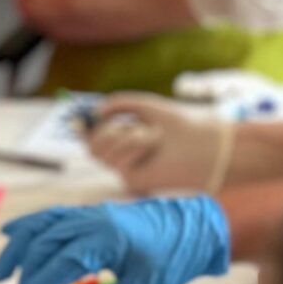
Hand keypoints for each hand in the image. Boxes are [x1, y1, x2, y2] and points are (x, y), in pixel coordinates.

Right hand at [0, 195, 229, 283]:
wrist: (197, 227)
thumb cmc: (174, 258)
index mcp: (105, 239)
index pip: (57, 265)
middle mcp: (92, 221)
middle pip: (43, 245)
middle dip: (23, 276)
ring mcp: (90, 214)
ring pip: (42, 227)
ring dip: (18, 250)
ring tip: (0, 274)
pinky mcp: (92, 214)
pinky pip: (52, 216)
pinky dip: (29, 226)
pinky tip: (11, 233)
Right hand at [88, 93, 232, 195]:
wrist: (203, 146)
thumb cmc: (180, 126)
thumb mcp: (147, 106)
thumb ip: (120, 103)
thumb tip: (96, 110)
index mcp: (126, 138)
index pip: (95, 136)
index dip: (84, 128)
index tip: (79, 119)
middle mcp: (123, 156)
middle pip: (91, 147)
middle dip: (104, 132)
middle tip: (122, 125)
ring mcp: (126, 169)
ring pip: (101, 152)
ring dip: (125, 136)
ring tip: (151, 134)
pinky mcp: (132, 180)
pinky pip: (117, 161)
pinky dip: (135, 146)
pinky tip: (154, 145)